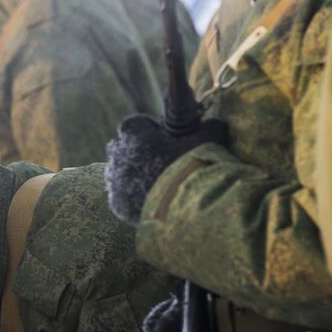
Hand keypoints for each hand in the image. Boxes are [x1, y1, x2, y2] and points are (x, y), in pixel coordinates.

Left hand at [104, 115, 228, 225]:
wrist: (187, 208)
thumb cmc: (195, 167)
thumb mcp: (208, 141)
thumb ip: (209, 127)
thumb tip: (216, 123)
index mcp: (134, 133)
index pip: (135, 124)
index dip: (150, 130)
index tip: (163, 138)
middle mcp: (118, 154)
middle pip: (122, 147)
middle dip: (138, 151)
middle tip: (160, 161)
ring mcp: (115, 180)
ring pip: (119, 173)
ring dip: (133, 175)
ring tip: (156, 184)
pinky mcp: (117, 204)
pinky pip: (121, 197)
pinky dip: (132, 198)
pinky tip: (150, 201)